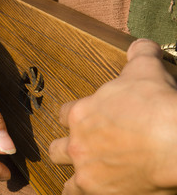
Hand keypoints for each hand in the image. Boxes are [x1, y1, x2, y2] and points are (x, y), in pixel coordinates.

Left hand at [49, 39, 176, 193]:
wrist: (176, 141)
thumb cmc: (157, 105)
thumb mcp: (146, 70)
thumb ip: (138, 54)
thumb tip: (139, 44)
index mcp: (82, 113)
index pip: (65, 114)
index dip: (73, 117)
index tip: (83, 120)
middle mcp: (77, 142)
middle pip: (58, 146)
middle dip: (67, 147)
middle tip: (82, 148)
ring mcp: (84, 168)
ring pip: (63, 171)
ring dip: (72, 171)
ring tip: (84, 173)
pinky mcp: (96, 190)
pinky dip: (78, 193)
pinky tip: (91, 190)